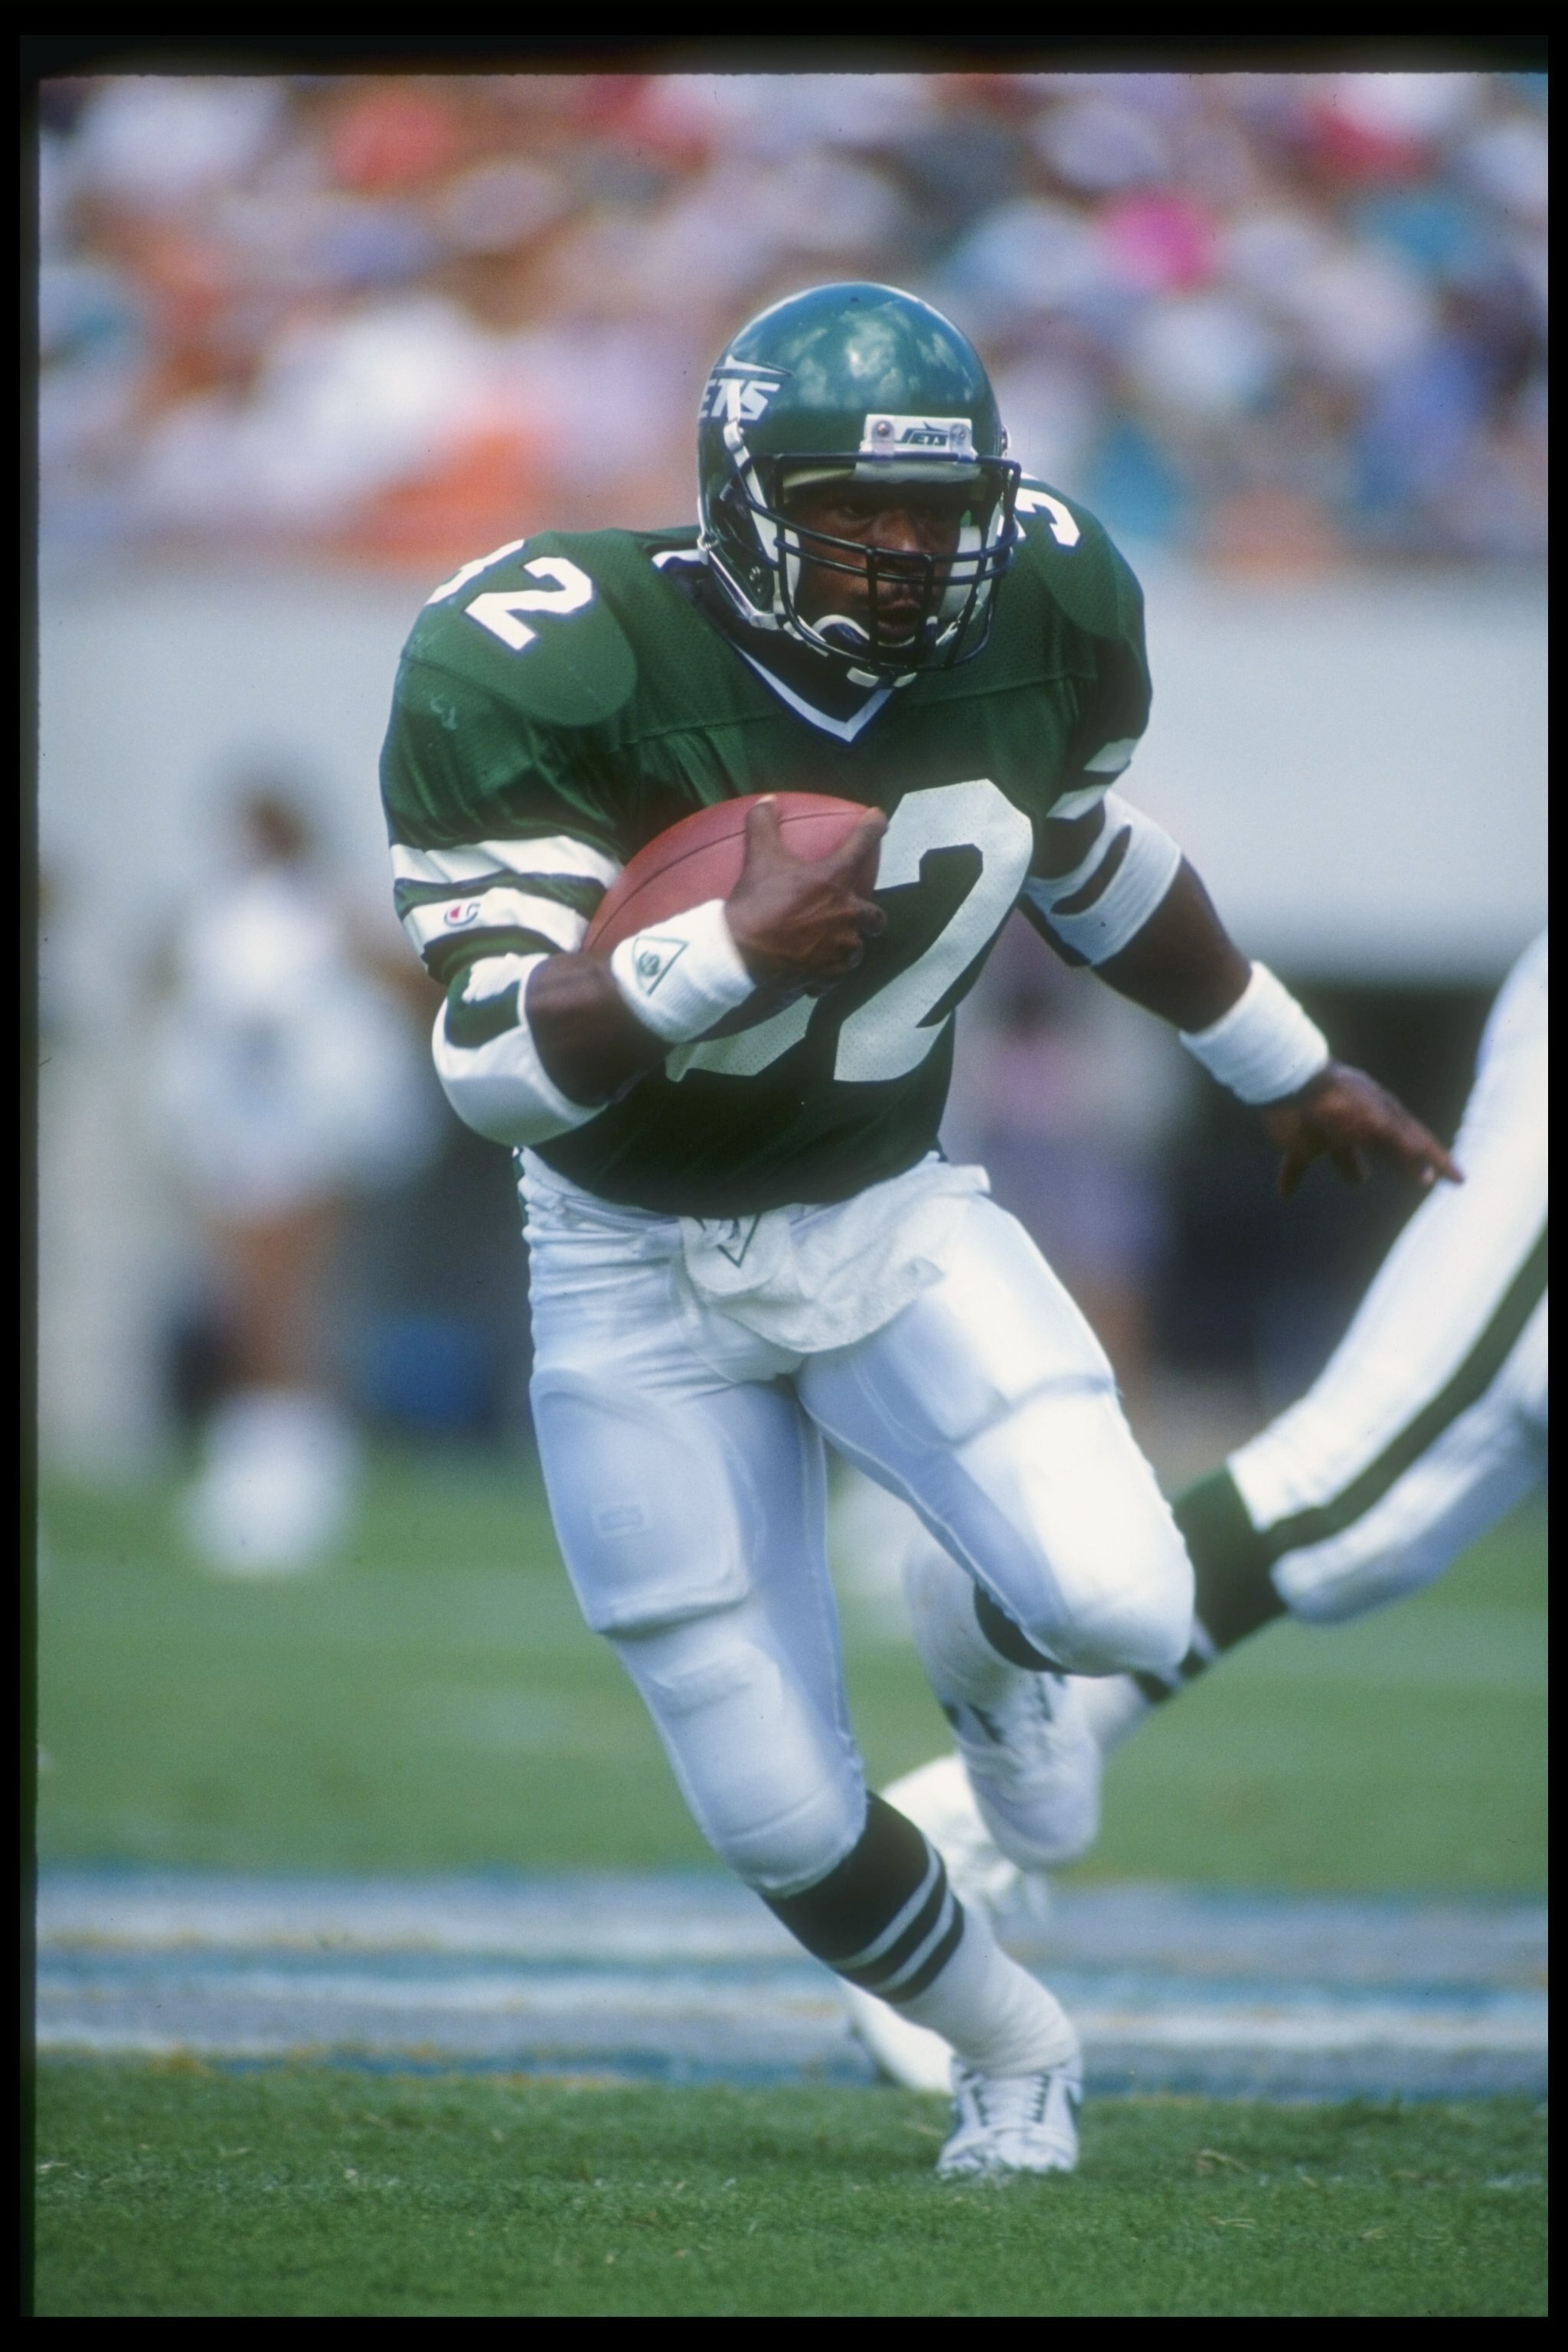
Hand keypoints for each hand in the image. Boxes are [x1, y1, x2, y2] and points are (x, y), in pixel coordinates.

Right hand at [724, 798, 886, 995]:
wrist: (740, 955)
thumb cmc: (756, 903)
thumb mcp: (759, 857)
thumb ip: (764, 825)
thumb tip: (767, 801)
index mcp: (835, 880)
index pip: (863, 842)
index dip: (874, 826)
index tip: (879, 819)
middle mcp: (847, 914)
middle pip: (876, 918)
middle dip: (871, 918)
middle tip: (860, 915)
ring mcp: (840, 948)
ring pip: (856, 950)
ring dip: (848, 946)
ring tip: (833, 947)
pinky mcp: (828, 975)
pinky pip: (835, 975)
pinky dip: (827, 973)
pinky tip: (815, 973)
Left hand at [1260, 1062, 1463, 1199]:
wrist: (1290, 1083)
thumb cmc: (1338, 1102)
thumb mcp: (1376, 1123)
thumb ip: (1401, 1145)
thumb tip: (1427, 1173)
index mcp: (1383, 1115)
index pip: (1418, 1141)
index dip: (1439, 1161)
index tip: (1459, 1179)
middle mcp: (1359, 1123)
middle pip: (1386, 1148)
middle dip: (1404, 1163)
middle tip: (1423, 1179)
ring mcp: (1329, 1132)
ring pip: (1345, 1154)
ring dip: (1352, 1168)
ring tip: (1358, 1182)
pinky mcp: (1299, 1141)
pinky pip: (1297, 1163)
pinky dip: (1292, 1178)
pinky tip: (1285, 1194)